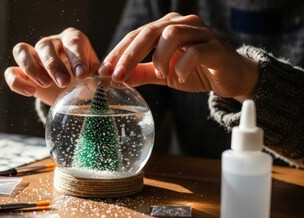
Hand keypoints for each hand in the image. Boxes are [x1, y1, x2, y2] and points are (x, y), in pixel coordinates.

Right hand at [4, 27, 99, 104]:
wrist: (71, 91)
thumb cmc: (84, 79)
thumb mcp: (94, 78)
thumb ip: (98, 79)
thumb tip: (104, 85)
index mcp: (72, 40)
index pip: (72, 41)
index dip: (76, 57)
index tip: (81, 75)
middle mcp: (51, 44)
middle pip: (44, 45)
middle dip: (54, 65)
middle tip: (64, 83)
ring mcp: (33, 56)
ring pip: (21, 51)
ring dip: (32, 68)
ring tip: (46, 85)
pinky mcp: (21, 72)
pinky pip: (10, 71)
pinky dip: (17, 81)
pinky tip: (31, 92)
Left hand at [99, 12, 258, 101]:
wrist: (229, 78)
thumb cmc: (196, 71)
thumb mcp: (163, 74)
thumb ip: (142, 72)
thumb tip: (117, 78)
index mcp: (166, 28)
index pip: (136, 36)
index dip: (118, 53)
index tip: (103, 71)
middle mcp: (182, 24)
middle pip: (149, 32)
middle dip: (129, 55)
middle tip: (116, 75)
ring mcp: (200, 33)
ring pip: (171, 35)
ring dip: (159, 57)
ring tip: (160, 74)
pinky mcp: (215, 47)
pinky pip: (196, 51)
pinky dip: (183, 64)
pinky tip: (179, 77)